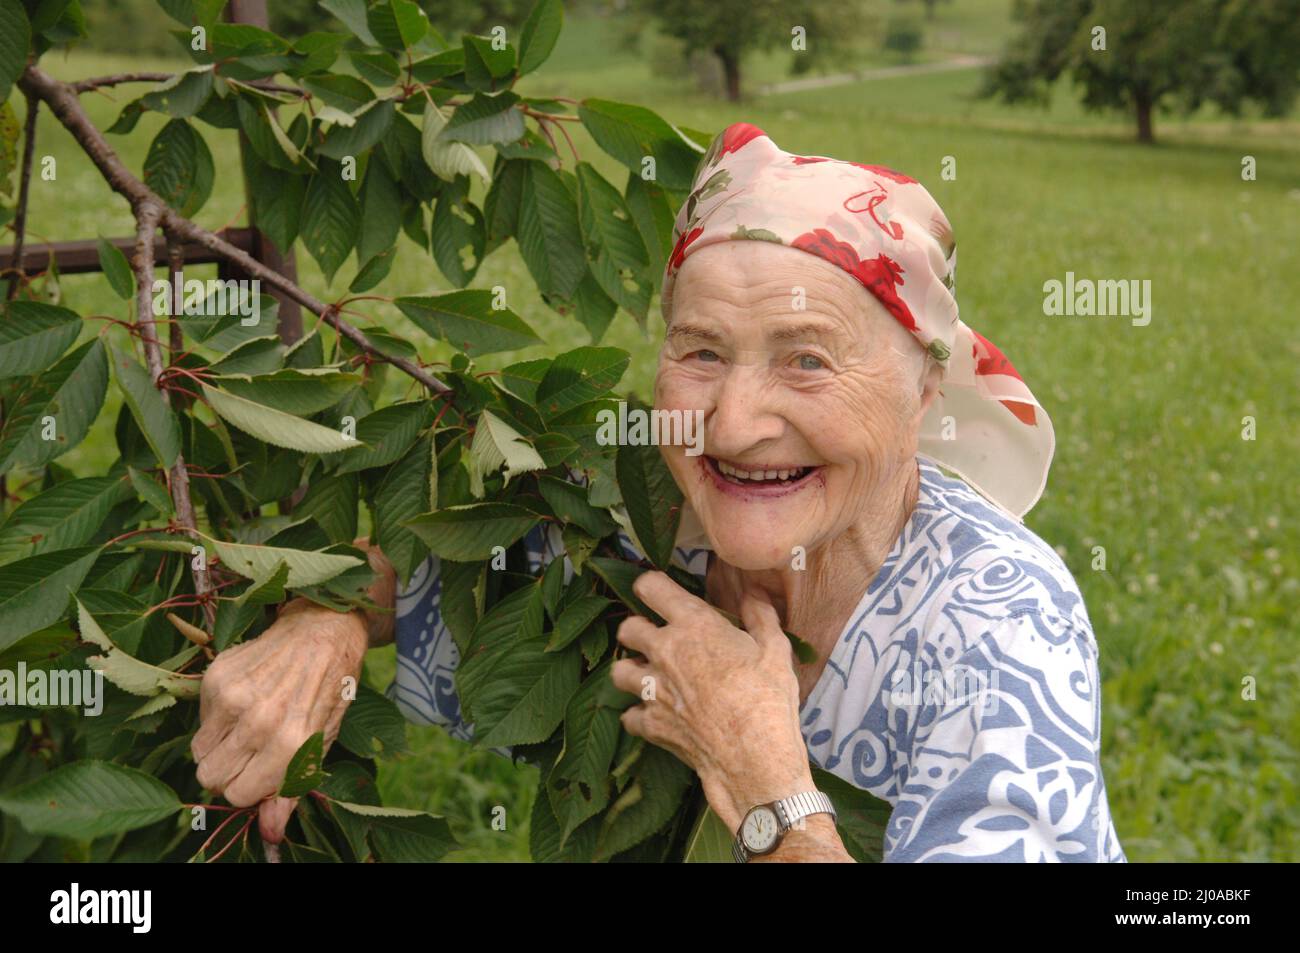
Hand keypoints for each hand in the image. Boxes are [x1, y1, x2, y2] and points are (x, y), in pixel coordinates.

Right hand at [191, 601, 367, 843]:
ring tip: (248, 726)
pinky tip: (244, 701)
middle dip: (228, 772)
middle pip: (210, 777)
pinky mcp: (216, 676)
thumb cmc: (327, 691)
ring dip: (219, 747)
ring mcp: (233, 697)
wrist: (322, 632)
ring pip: (198, 753)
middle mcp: (259, 722)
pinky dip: (215, 719)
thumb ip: (290, 792)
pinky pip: (199, 721)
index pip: (237, 795)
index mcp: (289, 745)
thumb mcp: (319, 745)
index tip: (262, 773)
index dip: (248, 789)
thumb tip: (269, 835)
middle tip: (251, 753)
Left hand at [609, 571, 814, 831]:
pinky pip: (629, 715)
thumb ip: (760, 614)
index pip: (651, 587)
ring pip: (618, 670)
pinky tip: (655, 716)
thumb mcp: (775, 648)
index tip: (658, 593)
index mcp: (692, 625)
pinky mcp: (650, 724)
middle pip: (627, 629)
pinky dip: (639, 715)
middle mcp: (663, 652)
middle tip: (656, 638)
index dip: (651, 587)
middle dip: (637, 630)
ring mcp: (652, 690)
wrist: (754, 756)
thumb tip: (753, 592)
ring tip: (650, 676)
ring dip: (631, 670)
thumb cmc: (767, 697)